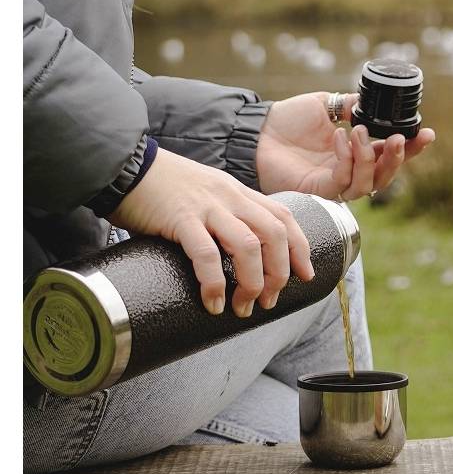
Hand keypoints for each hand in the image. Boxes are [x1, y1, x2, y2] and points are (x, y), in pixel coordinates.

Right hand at [109, 149, 313, 316]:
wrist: (125, 165)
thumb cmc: (163, 187)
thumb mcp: (206, 193)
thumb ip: (224, 215)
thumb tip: (236, 255)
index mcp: (239, 192)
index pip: (284, 217)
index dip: (300, 247)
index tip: (306, 274)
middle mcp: (230, 197)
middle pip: (274, 234)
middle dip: (279, 272)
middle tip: (269, 300)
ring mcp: (207, 207)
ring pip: (248, 246)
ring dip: (252, 282)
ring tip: (243, 307)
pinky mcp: (180, 219)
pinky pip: (206, 254)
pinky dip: (214, 283)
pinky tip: (213, 303)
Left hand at [255, 91, 434, 201]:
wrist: (258, 130)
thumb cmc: (288, 119)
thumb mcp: (327, 104)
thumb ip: (352, 106)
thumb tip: (374, 103)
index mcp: (356, 151)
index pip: (390, 154)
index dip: (412, 147)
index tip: (427, 133)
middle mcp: (349, 171)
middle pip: (386, 175)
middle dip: (400, 158)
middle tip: (401, 139)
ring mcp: (335, 184)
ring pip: (368, 184)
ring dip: (370, 158)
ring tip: (361, 132)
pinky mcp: (319, 191)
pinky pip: (342, 181)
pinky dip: (347, 159)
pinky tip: (341, 137)